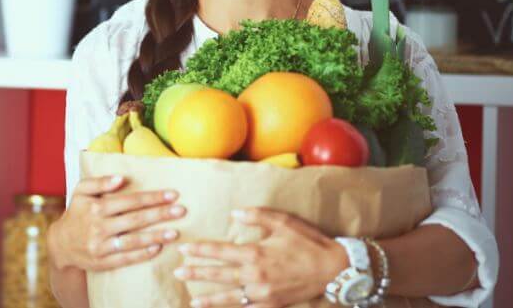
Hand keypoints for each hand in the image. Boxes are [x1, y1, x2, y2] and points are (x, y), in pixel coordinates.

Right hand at [49, 174, 185, 271]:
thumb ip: (100, 182)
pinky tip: (157, 248)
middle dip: (160, 214)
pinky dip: (141, 254)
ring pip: (132, 241)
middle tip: (181, 210)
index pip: (130, 201)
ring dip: (155, 236)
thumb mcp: (81, 191)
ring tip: (175, 232)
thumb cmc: (76, 212)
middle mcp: (99, 227)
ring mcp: (101, 246)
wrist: (60, 244)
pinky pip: (125, 258)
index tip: (172, 194)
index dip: (152, 197)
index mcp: (96, 207)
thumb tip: (121, 178)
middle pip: (135, 220)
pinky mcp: (102, 262)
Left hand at [173, 207, 346, 307]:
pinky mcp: (272, 304)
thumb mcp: (283, 221)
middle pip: (219, 275)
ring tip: (192, 300)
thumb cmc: (308, 242)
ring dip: (209, 298)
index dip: (200, 251)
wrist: (334, 269)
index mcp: (255, 253)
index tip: (184, 249)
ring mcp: (263, 294)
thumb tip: (233, 214)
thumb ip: (256, 216)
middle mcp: (255, 276)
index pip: (220, 252)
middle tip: (178, 273)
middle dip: (197, 274)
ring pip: (230, 297)